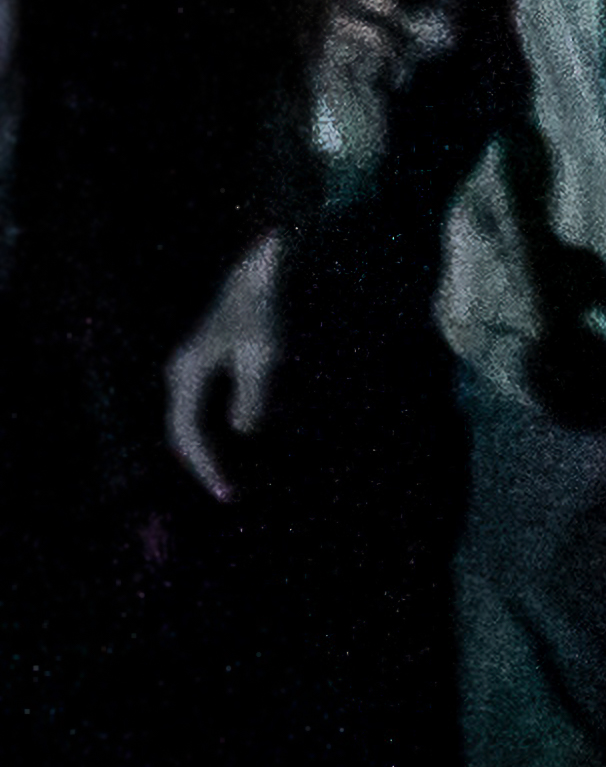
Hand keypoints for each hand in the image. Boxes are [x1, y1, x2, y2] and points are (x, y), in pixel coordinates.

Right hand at [161, 234, 290, 497]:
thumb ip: (253, 394)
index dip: (204, 464)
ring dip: (204, 453)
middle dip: (202, 464)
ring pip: (188, 423)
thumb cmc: (263, 309)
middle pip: (181, 432)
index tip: (225, 489)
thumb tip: (242, 432)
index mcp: (188, 372)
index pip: (186, 432)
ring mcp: (187, 370)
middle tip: (228, 495)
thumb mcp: (264, 353)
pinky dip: (209, 435)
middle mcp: (179, 373)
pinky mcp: (200, 367)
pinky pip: (198, 411)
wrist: (258, 271)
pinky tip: (227, 451)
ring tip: (228, 482)